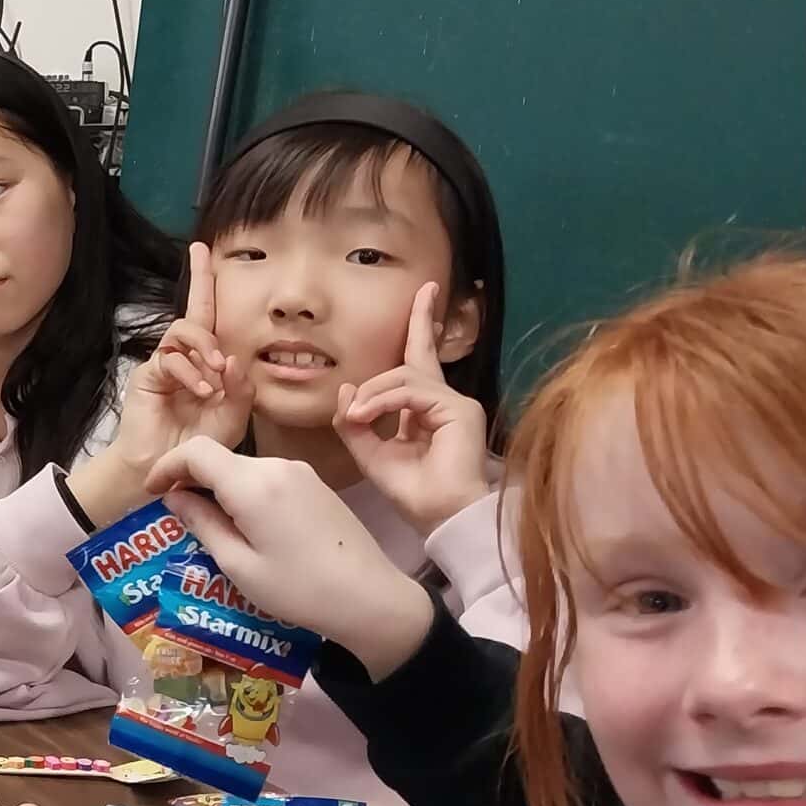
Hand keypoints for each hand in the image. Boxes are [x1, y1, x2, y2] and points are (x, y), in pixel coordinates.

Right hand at [70, 242, 252, 525]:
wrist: (163, 470)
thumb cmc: (199, 445)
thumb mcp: (234, 416)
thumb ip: (240, 387)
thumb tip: (231, 357)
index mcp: (209, 363)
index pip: (213, 318)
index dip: (207, 283)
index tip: (204, 249)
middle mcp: (187, 357)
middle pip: (195, 311)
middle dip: (200, 280)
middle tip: (203, 261)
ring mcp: (166, 364)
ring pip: (185, 331)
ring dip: (205, 349)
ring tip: (215, 377)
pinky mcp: (148, 375)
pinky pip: (170, 359)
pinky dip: (190, 373)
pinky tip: (203, 392)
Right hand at [145, 438, 435, 676]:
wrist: (372, 598)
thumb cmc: (299, 590)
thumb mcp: (239, 565)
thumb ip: (202, 524)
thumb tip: (175, 498)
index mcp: (253, 484)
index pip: (196, 451)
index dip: (166, 466)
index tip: (151, 492)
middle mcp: (277, 465)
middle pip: (220, 459)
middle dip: (192, 480)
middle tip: (176, 516)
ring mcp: (300, 472)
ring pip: (243, 469)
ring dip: (220, 488)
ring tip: (211, 527)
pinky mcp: (316, 484)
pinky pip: (267, 478)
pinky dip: (245, 493)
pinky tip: (247, 527)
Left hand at [334, 281, 490, 535]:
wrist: (440, 516)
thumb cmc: (411, 492)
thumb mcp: (370, 453)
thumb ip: (355, 422)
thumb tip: (346, 389)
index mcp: (424, 410)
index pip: (417, 365)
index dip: (419, 331)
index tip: (423, 299)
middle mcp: (443, 401)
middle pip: (422, 354)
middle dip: (419, 320)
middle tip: (425, 290)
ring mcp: (455, 403)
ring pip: (402, 377)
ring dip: (370, 394)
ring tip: (354, 418)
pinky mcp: (459, 410)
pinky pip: (410, 391)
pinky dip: (382, 401)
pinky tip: (365, 417)